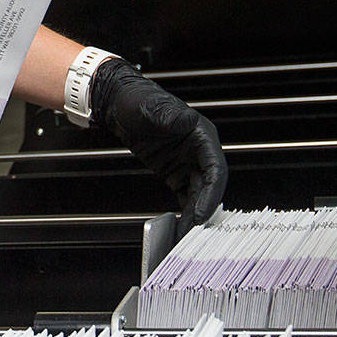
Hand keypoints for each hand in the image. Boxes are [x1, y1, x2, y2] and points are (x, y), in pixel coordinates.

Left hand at [89, 60, 226, 233]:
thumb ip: (168, 117)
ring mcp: (188, 163)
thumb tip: (186, 122)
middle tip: (193, 233)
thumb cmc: (138, 101)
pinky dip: (185, 211)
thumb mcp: (150, 108)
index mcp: (201, 134)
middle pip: (209, 186)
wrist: (120, 104)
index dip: (213, 193)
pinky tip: (179, 227)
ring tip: (185, 236)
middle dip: (204, 210)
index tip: (204, 213)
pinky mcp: (176, 173)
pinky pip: (186, 195)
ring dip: (194, 215)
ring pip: (199, 194)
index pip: (216, 168)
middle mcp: (199, 151)